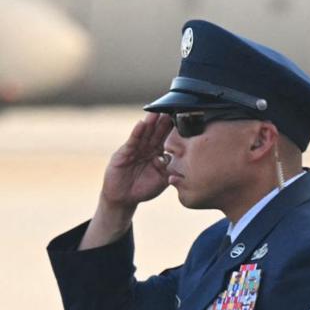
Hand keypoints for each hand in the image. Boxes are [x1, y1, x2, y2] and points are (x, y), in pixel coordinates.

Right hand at [81, 113, 172, 249]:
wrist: (123, 199)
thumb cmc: (144, 189)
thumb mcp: (162, 180)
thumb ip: (172, 169)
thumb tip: (185, 161)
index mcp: (158, 154)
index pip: (167, 139)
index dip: (174, 131)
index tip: (183, 120)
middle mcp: (147, 149)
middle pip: (157, 133)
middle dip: (163, 122)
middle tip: (171, 110)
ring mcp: (135, 150)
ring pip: (144, 135)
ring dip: (150, 123)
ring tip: (156, 113)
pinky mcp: (123, 154)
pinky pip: (132, 142)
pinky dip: (137, 133)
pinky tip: (141, 124)